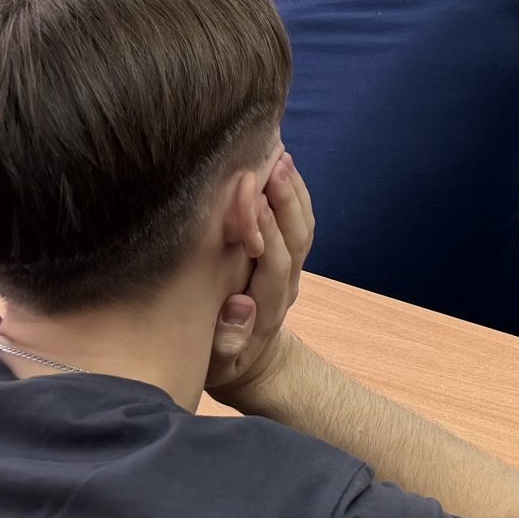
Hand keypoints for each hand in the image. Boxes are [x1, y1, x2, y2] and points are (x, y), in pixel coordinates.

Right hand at [207, 152, 313, 399]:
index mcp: (269, 307)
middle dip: (286, 199)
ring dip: (293, 190)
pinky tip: (278, 164)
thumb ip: (226, 342)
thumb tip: (241, 307)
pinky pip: (297, 222)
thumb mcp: (217, 365)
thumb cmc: (222, 363)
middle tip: (272, 163)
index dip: (267, 230)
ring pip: (301, 226)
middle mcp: (285, 283)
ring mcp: (290, 269)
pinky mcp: (286, 257)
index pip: (275, 261)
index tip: (253, 198)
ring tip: (279, 153)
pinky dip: (292, 192)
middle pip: (296, 237)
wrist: (251, 364)